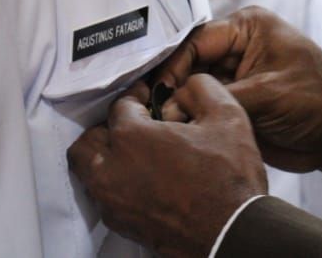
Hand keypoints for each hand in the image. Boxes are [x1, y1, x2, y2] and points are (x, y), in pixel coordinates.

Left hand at [68, 76, 267, 257]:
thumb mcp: (226, 115)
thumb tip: (187, 86)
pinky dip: (115, 184)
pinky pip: (104, 197)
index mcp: (131, 137)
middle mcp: (112, 170)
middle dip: (109, 127)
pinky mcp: (122, 225)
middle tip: (135, 124)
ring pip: (89, 171)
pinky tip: (143, 180)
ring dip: (105, 157)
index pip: (120, 105)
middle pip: (89, 140)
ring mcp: (114, 202)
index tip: (151, 97)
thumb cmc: (229, 178)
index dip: (138, 96)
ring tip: (135, 153)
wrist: (233, 234)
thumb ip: (201, 87)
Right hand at [154, 7, 321, 175]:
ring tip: (162, 125)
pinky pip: (205, 109)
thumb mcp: (269, 93)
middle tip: (153, 112)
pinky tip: (178, 133)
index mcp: (247, 28)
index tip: (157, 92)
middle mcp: (237, 49)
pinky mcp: (236, 104)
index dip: (173, 66)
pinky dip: (193, 121)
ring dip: (180, 106)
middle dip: (172, 88)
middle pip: (189, 64)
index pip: (195, 41)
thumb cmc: (321, 99)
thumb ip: (220, 98)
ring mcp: (236, 78)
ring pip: (193, 89)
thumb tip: (173, 107)